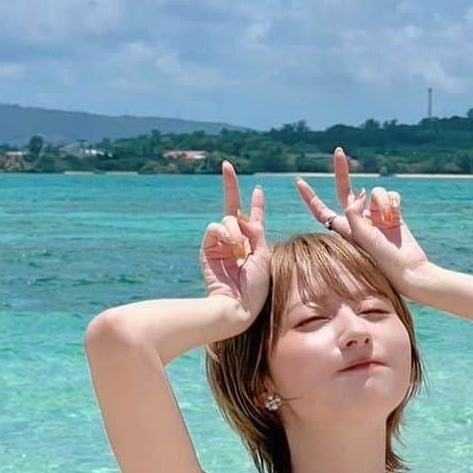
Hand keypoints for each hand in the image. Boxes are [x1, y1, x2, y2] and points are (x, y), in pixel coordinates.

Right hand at [199, 161, 270, 320]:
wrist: (236, 306)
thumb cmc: (255, 288)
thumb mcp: (264, 256)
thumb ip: (255, 232)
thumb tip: (241, 216)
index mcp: (254, 246)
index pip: (254, 220)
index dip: (256, 204)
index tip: (259, 190)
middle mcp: (236, 243)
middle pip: (234, 209)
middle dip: (231, 187)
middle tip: (226, 165)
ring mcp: (221, 245)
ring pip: (227, 219)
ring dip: (234, 228)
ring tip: (239, 247)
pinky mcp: (208, 250)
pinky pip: (214, 228)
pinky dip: (223, 232)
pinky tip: (230, 244)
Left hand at [294, 148, 428, 293]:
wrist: (408, 268)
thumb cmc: (383, 260)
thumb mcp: (362, 239)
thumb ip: (354, 215)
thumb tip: (359, 195)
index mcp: (345, 228)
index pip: (322, 211)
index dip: (310, 197)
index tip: (299, 182)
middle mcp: (358, 219)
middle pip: (345, 190)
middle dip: (342, 171)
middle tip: (338, 151)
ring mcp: (375, 215)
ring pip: (374, 191)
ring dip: (381, 200)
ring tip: (388, 218)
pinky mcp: (392, 212)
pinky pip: (390, 195)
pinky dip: (394, 201)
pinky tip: (397, 214)